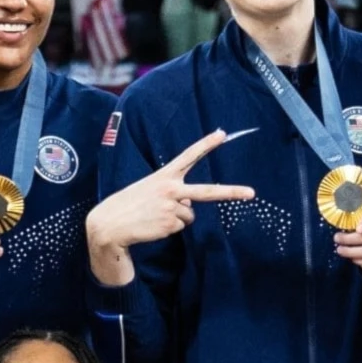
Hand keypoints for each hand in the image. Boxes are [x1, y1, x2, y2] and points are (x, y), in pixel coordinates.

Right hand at [83, 128, 253, 285]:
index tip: (223, 133)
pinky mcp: (170, 224)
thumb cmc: (128, 205)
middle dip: (232, 192)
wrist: (109, 225)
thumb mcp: (149, 190)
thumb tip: (189, 208)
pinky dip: (168, 228)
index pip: (189, 155)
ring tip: (154, 216)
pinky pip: (180, 227)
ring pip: (189, 216)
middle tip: (252, 193)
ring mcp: (172, 208)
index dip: (206, 144)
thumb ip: (172, 193)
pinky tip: (153, 225)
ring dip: (176, 218)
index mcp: (164, 176)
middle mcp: (171, 190)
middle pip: (208, 191)